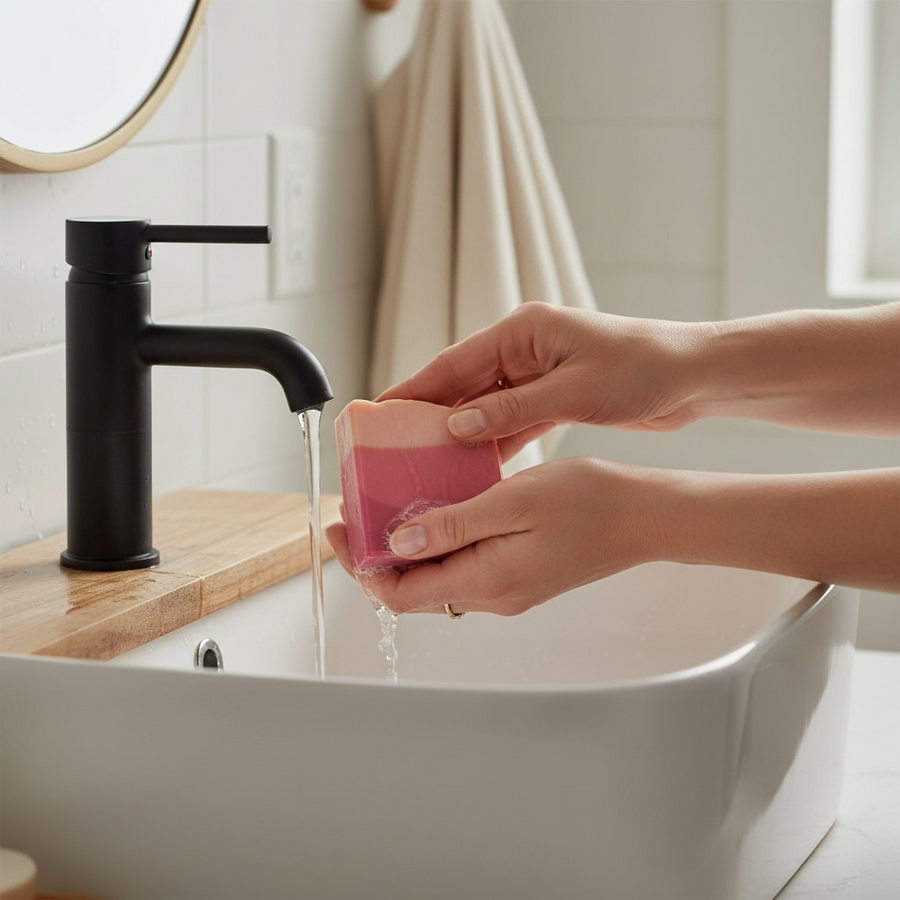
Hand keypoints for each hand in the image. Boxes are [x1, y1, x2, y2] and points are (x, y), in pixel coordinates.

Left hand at [325, 457, 661, 614]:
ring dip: (407, 550)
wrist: (643, 517)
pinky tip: (437, 512)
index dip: (362, 566)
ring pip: (437, 578)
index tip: (342, 529)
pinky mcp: (518, 576)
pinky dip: (439, 545)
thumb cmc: (590, 504)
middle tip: (357, 514)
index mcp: (486, 582)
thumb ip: (452, 525)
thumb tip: (398, 543)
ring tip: (390, 508)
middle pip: (414, 589)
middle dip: (377, 556)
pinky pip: (464, 567)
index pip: (401, 594)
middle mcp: (493, 596)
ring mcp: (507, 589)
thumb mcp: (511, 503)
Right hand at [377, 302, 706, 461]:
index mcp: (523, 332)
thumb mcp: (574, 391)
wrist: (693, 376)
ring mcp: (537, 374)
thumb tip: (457, 424)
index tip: (381, 410)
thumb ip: (513, 410)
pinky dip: (493, 442)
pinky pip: (511, 421)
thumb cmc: (642, 369)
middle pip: (463, 384)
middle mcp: (524, 349)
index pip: (455, 362)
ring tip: (425, 461)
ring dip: (459, 432)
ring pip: (484, 405)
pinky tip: (472, 466)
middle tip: (393, 445)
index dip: (416, 388)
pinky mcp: (553, 397)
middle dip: (430, 414)